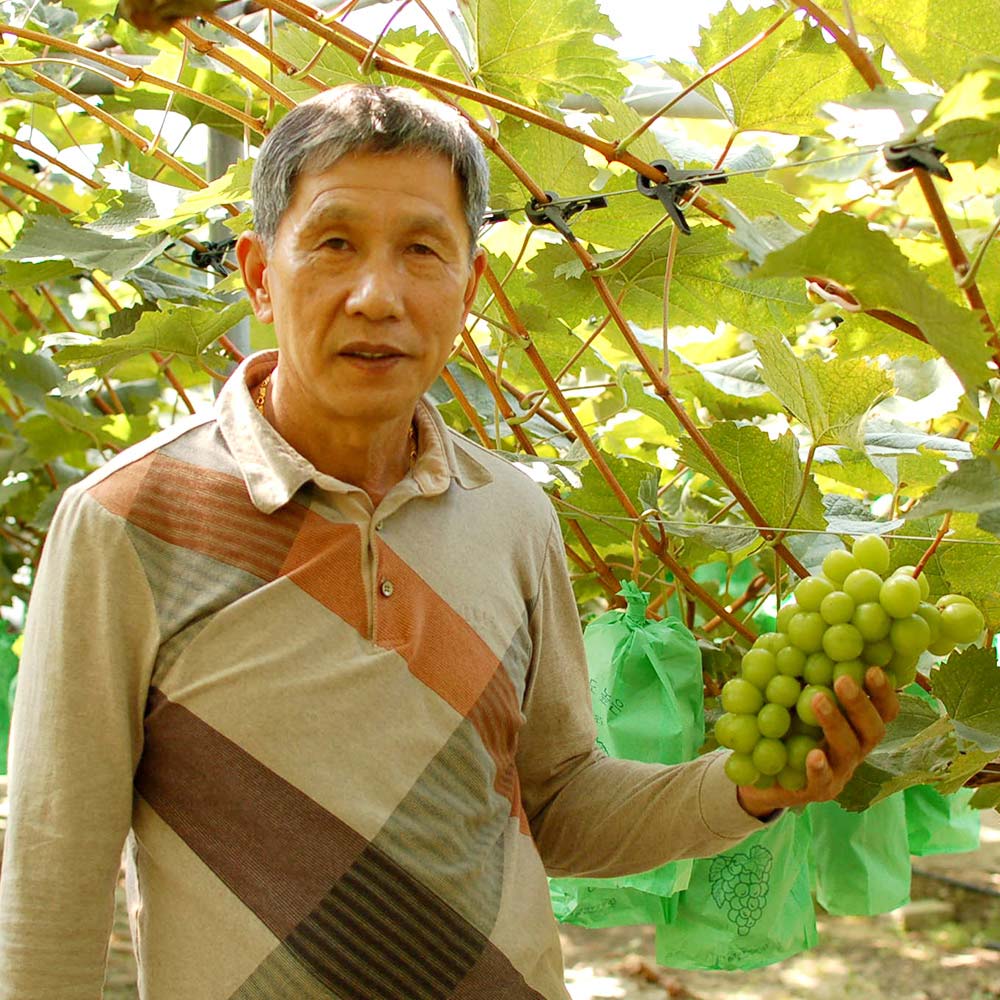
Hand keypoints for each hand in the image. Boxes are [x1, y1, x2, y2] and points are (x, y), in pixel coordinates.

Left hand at [736, 667, 899, 818]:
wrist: (759, 773)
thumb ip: (804, 672)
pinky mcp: (818, 791)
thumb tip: (802, 628)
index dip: (883, 691)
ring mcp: (840, 771)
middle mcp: (856, 748)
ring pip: (849, 750)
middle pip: (873, 729)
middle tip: (843, 680)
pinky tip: (812, 755)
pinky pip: (822, 781)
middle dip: (860, 703)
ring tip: (816, 699)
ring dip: (835, 723)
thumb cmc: (786, 726)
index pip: (883, 709)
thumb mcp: (795, 696)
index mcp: (857, 725)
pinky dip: (819, 768)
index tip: (873, 668)